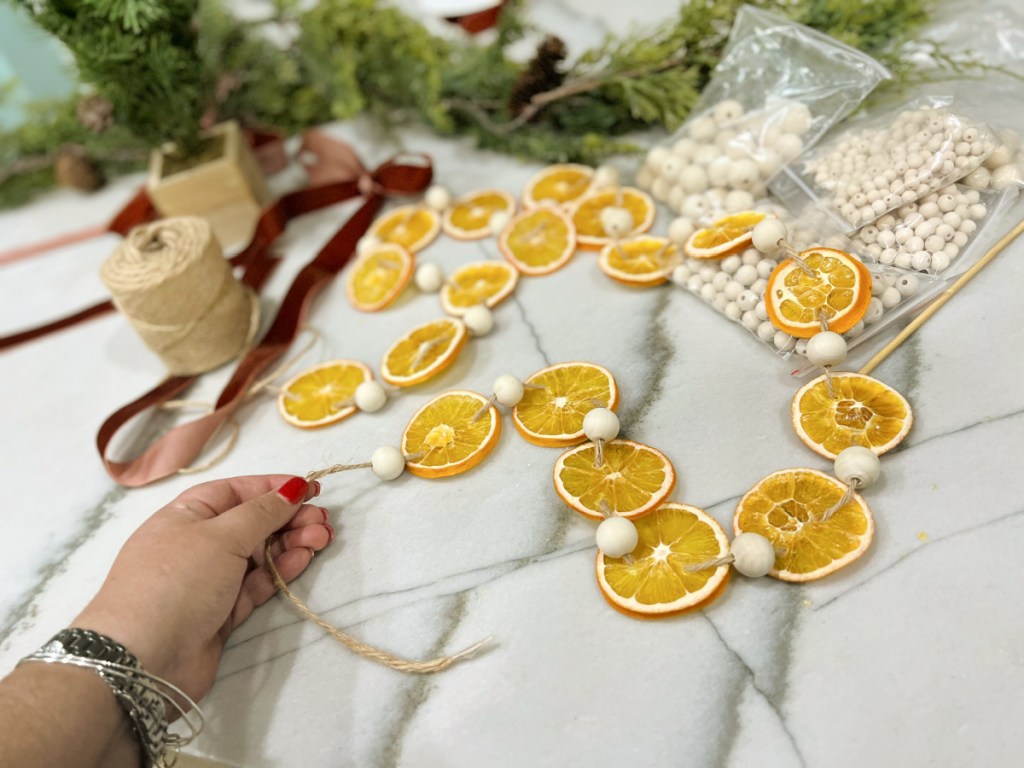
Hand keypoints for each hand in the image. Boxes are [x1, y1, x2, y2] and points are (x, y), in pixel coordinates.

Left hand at [73, 474, 331, 705]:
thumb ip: (262, 512)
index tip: (310, 488)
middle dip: (289, 518)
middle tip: (324, 520)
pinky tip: (303, 560)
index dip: (272, 487)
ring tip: (322, 539)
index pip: (236, 491)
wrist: (143, 659)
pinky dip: (280, 570)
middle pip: (251, 522)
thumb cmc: (178, 581)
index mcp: (187, 515)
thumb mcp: (221, 535)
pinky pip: (257, 584)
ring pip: (258, 554)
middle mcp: (197, 543)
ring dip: (291, 544)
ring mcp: (209, 580)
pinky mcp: (222, 612)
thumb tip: (292, 487)